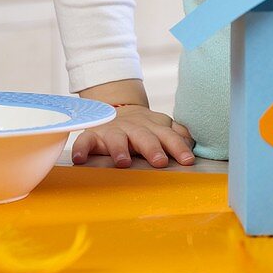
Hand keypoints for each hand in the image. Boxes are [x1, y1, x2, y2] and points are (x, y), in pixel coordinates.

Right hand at [71, 105, 194, 167]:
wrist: (116, 109)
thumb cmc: (143, 126)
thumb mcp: (162, 126)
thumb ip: (178, 134)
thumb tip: (193, 143)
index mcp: (154, 126)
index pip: (169, 136)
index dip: (178, 148)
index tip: (187, 160)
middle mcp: (134, 128)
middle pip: (144, 137)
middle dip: (152, 148)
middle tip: (159, 161)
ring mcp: (113, 130)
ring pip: (116, 138)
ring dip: (120, 149)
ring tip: (123, 162)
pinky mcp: (93, 135)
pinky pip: (85, 140)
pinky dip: (81, 148)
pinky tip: (80, 160)